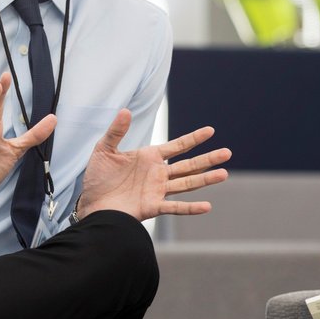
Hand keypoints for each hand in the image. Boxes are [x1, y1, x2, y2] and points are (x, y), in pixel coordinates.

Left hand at [75, 109, 230, 220]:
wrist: (91, 203)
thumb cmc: (98, 177)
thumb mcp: (104, 149)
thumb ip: (116, 131)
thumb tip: (125, 110)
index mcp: (150, 157)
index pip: (177, 146)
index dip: (194, 138)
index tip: (210, 131)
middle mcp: (158, 174)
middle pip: (189, 165)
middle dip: (208, 159)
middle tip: (227, 152)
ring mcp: (158, 191)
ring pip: (187, 183)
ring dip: (206, 179)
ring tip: (224, 174)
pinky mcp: (152, 207)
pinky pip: (175, 207)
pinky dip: (191, 208)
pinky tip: (207, 206)